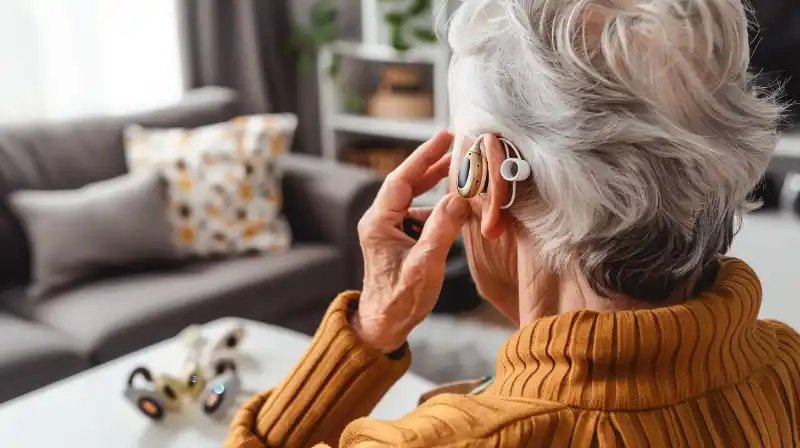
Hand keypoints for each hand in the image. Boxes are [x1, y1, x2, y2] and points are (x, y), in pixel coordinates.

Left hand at [353, 131, 470, 352]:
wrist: (383, 326)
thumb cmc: (399, 300)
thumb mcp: (424, 265)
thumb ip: (441, 230)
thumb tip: (457, 198)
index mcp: (378, 223)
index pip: (401, 179)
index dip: (423, 157)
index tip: (444, 138)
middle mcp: (379, 222)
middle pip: (406, 183)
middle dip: (430, 165)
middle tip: (455, 146)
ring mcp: (387, 231)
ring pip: (413, 198)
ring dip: (435, 185)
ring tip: (458, 172)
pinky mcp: (396, 241)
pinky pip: (417, 214)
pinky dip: (437, 207)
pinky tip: (454, 207)